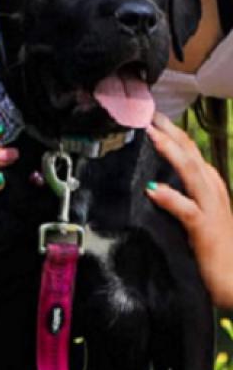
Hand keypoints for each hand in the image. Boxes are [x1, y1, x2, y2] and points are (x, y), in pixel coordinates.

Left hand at [146, 112, 232, 307]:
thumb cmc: (216, 252)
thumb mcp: (198, 220)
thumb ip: (183, 202)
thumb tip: (155, 188)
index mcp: (213, 190)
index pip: (194, 157)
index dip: (176, 137)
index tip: (157, 121)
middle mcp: (215, 194)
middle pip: (193, 157)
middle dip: (173, 134)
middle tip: (151, 117)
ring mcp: (213, 210)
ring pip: (192, 174)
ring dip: (172, 153)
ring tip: (153, 137)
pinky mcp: (205, 230)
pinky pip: (186, 210)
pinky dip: (170, 198)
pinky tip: (153, 191)